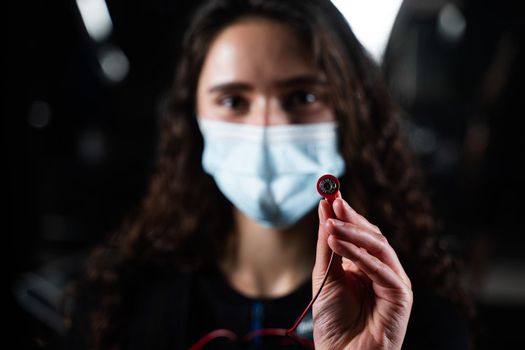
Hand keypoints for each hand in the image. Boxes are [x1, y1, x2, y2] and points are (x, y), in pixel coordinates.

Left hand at [312, 197, 412, 349]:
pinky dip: (359, 254)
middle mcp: (381, 270)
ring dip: (353, 232)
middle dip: (352, 217)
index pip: (359, 233)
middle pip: (372, 234)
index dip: (347, 213)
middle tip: (334, 202)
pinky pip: (381, 267)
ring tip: (330, 225)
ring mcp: (393, 280)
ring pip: (379, 246)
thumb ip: (327, 243)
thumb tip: (325, 208)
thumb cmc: (333, 321)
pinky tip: (337, 244)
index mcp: (364, 265)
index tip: (331, 194)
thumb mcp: (325, 274)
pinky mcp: (401, 294)